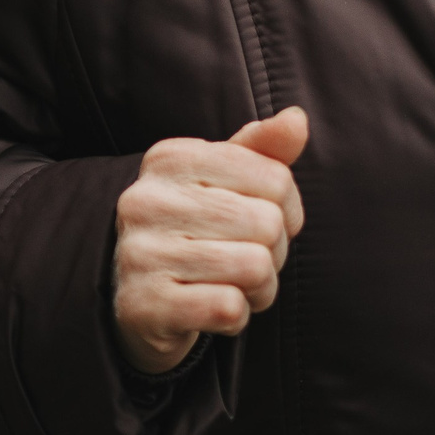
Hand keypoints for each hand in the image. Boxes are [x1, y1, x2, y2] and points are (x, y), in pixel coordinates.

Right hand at [113, 108, 308, 374]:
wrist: (144, 299)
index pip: (276, 177)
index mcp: (171, 158)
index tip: (264, 218)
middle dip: (275, 250)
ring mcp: (138, 253)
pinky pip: (228, 308)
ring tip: (236, 285)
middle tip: (248, 258)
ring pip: (254, 267)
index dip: (288, 207)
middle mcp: (146, 200)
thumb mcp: (229, 180)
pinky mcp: (142, 305)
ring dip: (261, 286)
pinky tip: (215, 308)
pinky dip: (237, 315)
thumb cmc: (199, 229)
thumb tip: (296, 120)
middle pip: (268, 223)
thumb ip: (266, 149)